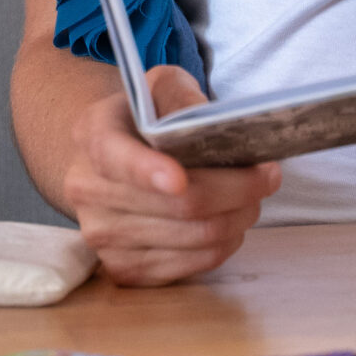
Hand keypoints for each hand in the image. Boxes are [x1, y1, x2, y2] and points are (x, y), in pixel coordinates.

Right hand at [63, 66, 281, 285]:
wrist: (112, 158)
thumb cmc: (145, 118)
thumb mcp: (161, 87)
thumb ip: (182, 96)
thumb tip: (207, 126)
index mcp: (93, 134)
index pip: (118, 158)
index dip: (150, 172)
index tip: (180, 179)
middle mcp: (88, 189)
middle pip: (178, 205)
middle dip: (237, 191)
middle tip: (268, 175)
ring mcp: (102, 235)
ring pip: (193, 238)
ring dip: (238, 219)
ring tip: (252, 198)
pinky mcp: (123, 269)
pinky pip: (188, 267)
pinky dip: (222, 246)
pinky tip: (229, 224)